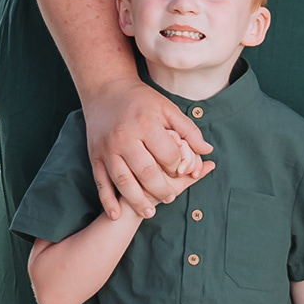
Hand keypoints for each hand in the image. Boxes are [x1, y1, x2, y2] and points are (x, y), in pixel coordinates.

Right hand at [83, 77, 208, 214]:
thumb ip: (188, 130)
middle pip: (146, 172)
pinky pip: (100, 182)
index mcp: (146, 124)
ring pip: (123, 181)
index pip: (167, 155)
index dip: (178, 167)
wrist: (105, 90)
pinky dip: (107, 201)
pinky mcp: (95, 156)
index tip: (181, 172)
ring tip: (149, 212)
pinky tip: (116, 214)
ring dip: (137, 201)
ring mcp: (107, 149)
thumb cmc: (141, 101)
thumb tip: (208, 151)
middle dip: (161, 189)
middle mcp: (125, 138)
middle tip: (170, 197)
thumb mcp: (168, 108)